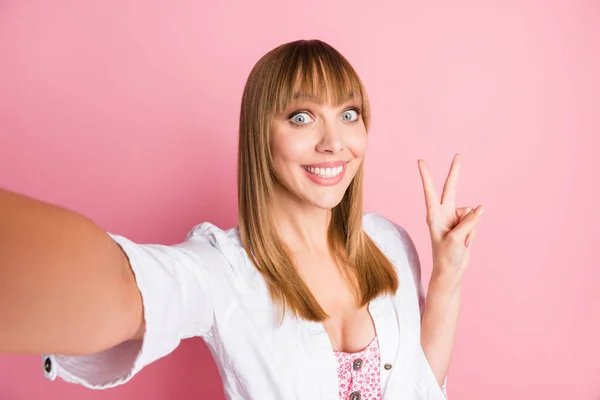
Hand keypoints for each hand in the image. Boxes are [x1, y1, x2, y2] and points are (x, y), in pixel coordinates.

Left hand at [417, 153, 483, 285]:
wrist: (450, 271)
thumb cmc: (446, 256)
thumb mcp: (457, 239)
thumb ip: (469, 222)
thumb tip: (481, 208)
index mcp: (434, 215)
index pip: (430, 191)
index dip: (426, 176)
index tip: (420, 161)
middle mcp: (443, 213)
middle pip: (451, 188)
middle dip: (455, 172)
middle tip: (458, 154)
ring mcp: (454, 218)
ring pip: (471, 212)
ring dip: (471, 227)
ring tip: (462, 241)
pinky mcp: (463, 224)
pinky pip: (475, 221)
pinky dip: (474, 233)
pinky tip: (467, 242)